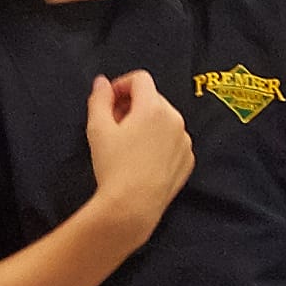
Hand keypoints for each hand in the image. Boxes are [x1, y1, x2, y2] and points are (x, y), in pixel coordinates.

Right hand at [86, 70, 193, 241]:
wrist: (132, 207)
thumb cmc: (114, 168)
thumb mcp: (97, 128)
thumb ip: (99, 98)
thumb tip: (102, 83)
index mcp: (154, 108)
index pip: (140, 79)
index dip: (121, 85)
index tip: (109, 100)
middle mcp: (175, 120)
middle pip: (153, 98)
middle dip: (132, 105)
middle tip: (114, 125)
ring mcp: (184, 141)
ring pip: (164, 120)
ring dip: (146, 123)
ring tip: (127, 145)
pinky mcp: (187, 160)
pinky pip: (173, 141)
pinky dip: (159, 142)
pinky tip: (142, 159)